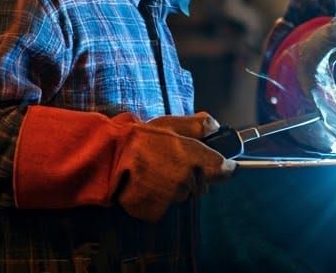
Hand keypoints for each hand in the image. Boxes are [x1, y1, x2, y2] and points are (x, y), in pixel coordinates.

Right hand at [112, 112, 234, 220]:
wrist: (110, 156)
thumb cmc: (141, 137)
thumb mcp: (171, 123)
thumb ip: (199, 125)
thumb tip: (217, 127)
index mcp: (196, 159)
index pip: (224, 171)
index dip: (224, 168)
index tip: (224, 166)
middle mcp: (188, 181)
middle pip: (202, 185)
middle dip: (194, 176)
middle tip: (173, 163)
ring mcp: (172, 198)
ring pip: (183, 196)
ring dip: (175, 187)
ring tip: (156, 171)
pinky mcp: (157, 211)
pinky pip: (166, 207)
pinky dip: (159, 199)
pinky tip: (148, 184)